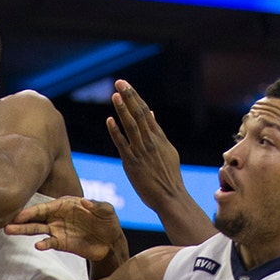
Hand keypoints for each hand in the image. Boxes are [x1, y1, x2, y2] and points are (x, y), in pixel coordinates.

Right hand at [5, 197, 123, 261]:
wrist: (110, 242)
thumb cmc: (108, 222)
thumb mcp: (107, 211)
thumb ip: (97, 206)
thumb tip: (84, 202)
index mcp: (65, 204)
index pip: (45, 207)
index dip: (32, 210)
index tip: (20, 214)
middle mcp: (57, 216)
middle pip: (36, 217)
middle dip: (21, 220)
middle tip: (7, 223)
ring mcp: (57, 230)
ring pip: (37, 229)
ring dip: (24, 230)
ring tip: (9, 231)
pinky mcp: (61, 243)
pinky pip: (49, 243)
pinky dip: (43, 244)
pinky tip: (38, 245)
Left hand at [107, 80, 187, 211]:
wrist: (170, 196)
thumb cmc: (168, 176)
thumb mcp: (167, 150)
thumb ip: (157, 132)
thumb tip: (152, 113)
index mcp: (159, 137)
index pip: (145, 112)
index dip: (135, 97)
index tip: (125, 85)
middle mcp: (151, 141)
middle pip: (139, 114)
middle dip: (129, 97)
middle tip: (119, 82)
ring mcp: (142, 152)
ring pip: (131, 126)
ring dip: (123, 110)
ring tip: (115, 95)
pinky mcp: (133, 163)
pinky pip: (123, 145)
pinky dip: (116, 132)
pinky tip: (109, 120)